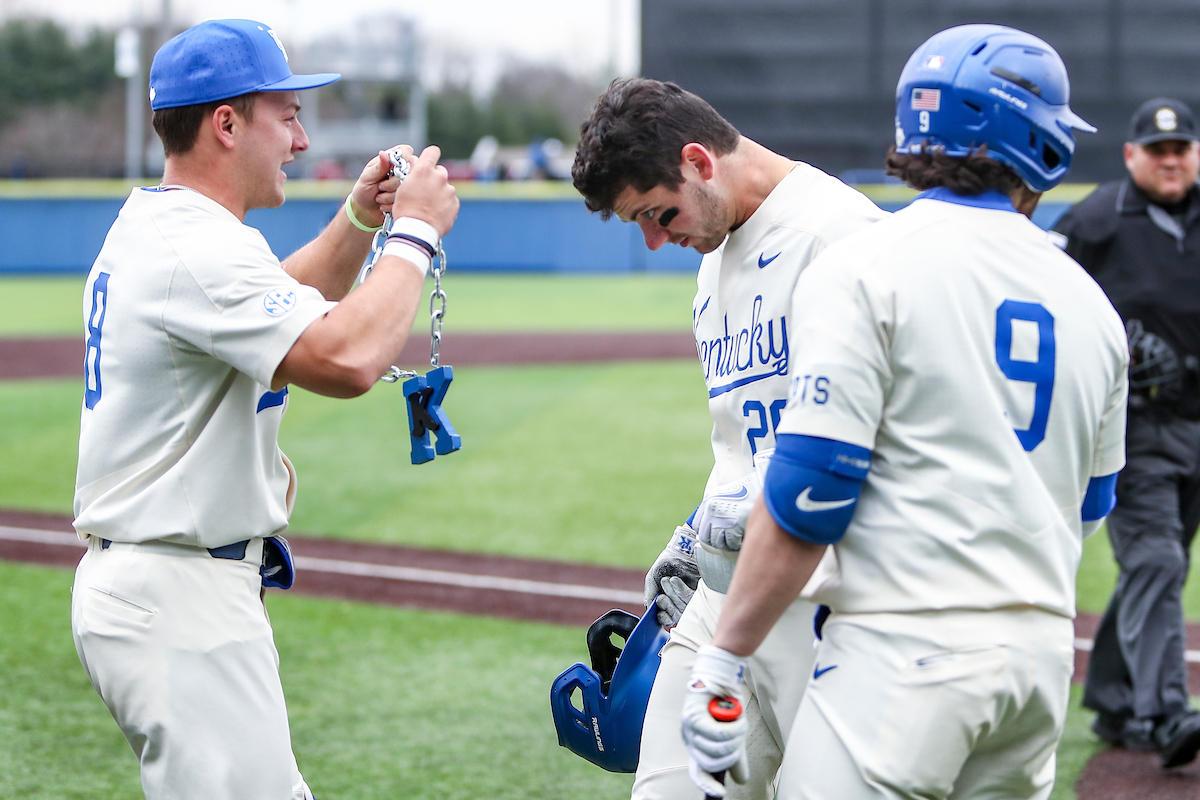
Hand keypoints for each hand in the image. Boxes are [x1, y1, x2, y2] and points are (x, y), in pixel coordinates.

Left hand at [347, 145, 413, 228]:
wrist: (365, 210)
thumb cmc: (364, 190)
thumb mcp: (367, 178)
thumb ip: (378, 168)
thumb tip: (383, 153)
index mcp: (391, 160)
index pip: (406, 150)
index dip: (403, 158)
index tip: (393, 170)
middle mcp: (402, 170)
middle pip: (410, 170)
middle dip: (393, 183)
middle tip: (380, 187)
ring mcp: (406, 184)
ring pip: (408, 187)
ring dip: (391, 196)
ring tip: (379, 198)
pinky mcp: (407, 197)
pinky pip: (407, 200)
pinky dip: (393, 204)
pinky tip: (384, 205)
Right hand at [389, 145, 458, 237]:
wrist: (417, 231)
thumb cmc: (405, 209)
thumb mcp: (402, 187)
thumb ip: (412, 172)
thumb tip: (415, 161)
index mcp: (424, 170)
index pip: (432, 152)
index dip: (430, 156)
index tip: (427, 162)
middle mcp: (439, 177)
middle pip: (439, 171)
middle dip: (433, 178)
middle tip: (424, 191)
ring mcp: (449, 191)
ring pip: (445, 187)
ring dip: (439, 193)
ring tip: (428, 206)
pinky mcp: (455, 203)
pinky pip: (450, 200)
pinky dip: (444, 205)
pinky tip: (435, 213)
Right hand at [644, 524, 700, 626]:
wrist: (678, 551)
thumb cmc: (664, 565)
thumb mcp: (652, 580)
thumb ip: (649, 595)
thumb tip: (649, 610)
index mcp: (666, 603)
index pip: (665, 618)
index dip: (662, 617)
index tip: (659, 613)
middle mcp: (678, 603)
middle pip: (674, 616)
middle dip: (667, 606)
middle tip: (661, 597)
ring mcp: (689, 599)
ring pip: (681, 607)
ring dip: (672, 595)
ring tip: (666, 580)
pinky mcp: (698, 593)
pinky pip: (690, 598)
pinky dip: (680, 589)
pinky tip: (674, 579)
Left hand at [681, 645, 748, 797]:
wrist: (721, 679)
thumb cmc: (725, 706)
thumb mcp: (733, 735)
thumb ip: (735, 757)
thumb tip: (740, 780)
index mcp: (698, 745)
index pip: (698, 772)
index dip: (708, 785)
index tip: (720, 793)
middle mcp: (691, 739)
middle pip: (713, 762)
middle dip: (732, 754)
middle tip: (739, 739)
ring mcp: (689, 728)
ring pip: (717, 748)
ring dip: (735, 738)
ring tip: (738, 724)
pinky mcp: (694, 716)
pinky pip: (716, 733)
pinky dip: (732, 729)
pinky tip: (736, 720)